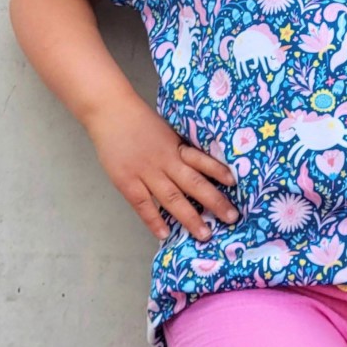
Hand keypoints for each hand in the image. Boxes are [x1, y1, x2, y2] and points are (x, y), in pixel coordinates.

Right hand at [84, 98, 238, 240]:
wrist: (110, 112)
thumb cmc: (139, 121)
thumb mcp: (166, 131)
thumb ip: (179, 149)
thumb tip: (198, 167)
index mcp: (176, 146)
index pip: (201, 159)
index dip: (218, 170)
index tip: (235, 183)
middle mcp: (165, 160)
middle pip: (193, 183)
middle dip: (214, 201)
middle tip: (231, 218)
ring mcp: (146, 172)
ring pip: (172, 198)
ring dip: (189, 217)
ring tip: (205, 234)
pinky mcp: (127, 182)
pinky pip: (143, 205)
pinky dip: (154, 220)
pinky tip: (165, 233)